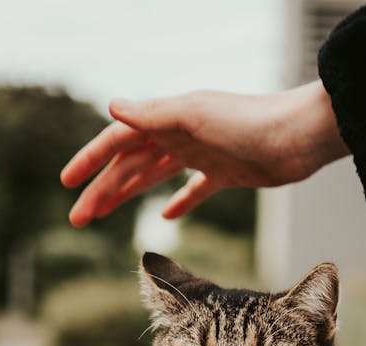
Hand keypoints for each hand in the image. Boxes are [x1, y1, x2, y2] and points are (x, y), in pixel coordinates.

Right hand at [60, 81, 348, 226]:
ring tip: (105, 216)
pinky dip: (179, 202)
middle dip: (102, 189)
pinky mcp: (226, 174)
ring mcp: (202, 155)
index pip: (118, 141)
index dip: (91, 160)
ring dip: (128, 195)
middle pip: (131, 164)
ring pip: (155, 177)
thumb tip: (112, 106)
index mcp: (168, 120)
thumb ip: (155, 114)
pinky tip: (166, 218)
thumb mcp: (196, 116)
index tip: (66, 184)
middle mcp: (181, 135)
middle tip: (78, 218)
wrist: (299, 136)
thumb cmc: (250, 122)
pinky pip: (194, 190)